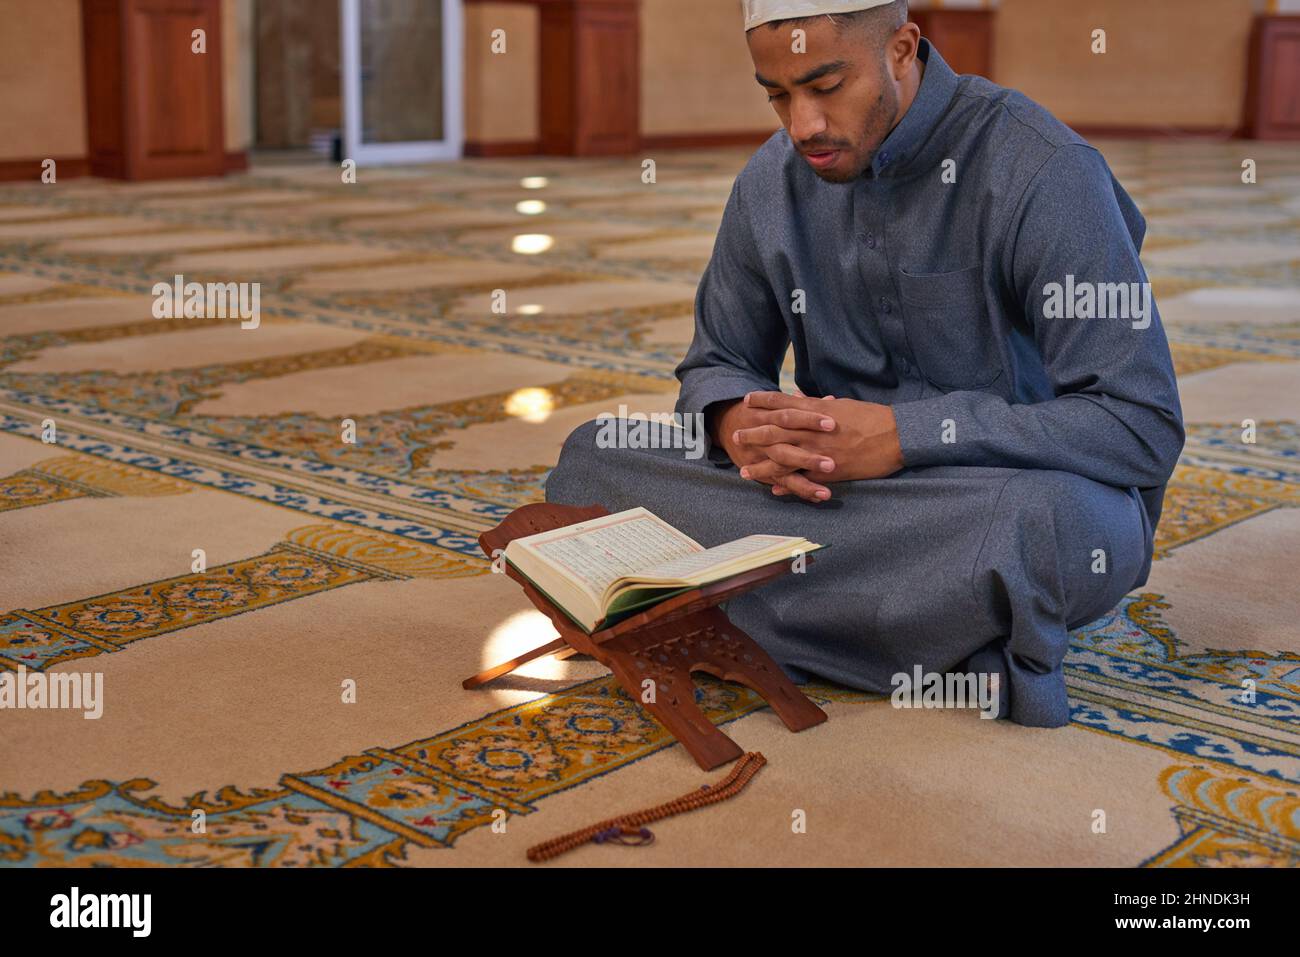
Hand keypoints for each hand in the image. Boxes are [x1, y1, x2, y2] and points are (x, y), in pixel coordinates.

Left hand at [733, 391, 904, 500]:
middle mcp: (813, 431)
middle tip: (736, 436)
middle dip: (753, 434)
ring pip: (782, 459)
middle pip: (774, 431)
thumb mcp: (841, 405)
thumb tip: (797, 396)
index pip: (783, 403)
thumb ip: (816, 403)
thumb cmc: (871, 417)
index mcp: (817, 411)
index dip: (763, 401)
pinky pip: (802, 480)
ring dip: (761, 466)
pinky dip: (786, 485)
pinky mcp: (829, 472)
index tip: (747, 400)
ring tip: (744, 471)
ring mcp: (819, 453)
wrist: (896, 435)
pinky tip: (772, 490)